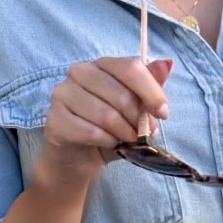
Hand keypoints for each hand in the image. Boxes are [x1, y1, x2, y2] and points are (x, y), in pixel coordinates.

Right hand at [35, 56, 172, 185]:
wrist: (77, 158)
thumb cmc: (108, 129)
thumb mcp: (134, 109)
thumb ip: (150, 86)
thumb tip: (167, 63)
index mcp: (101, 64)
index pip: (130, 67)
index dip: (151, 91)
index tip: (163, 113)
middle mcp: (79, 72)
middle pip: (120, 93)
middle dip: (137, 118)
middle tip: (142, 134)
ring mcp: (62, 94)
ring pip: (106, 114)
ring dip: (123, 132)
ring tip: (127, 140)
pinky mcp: (54, 119)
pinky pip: (90, 131)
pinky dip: (107, 141)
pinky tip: (109, 143)